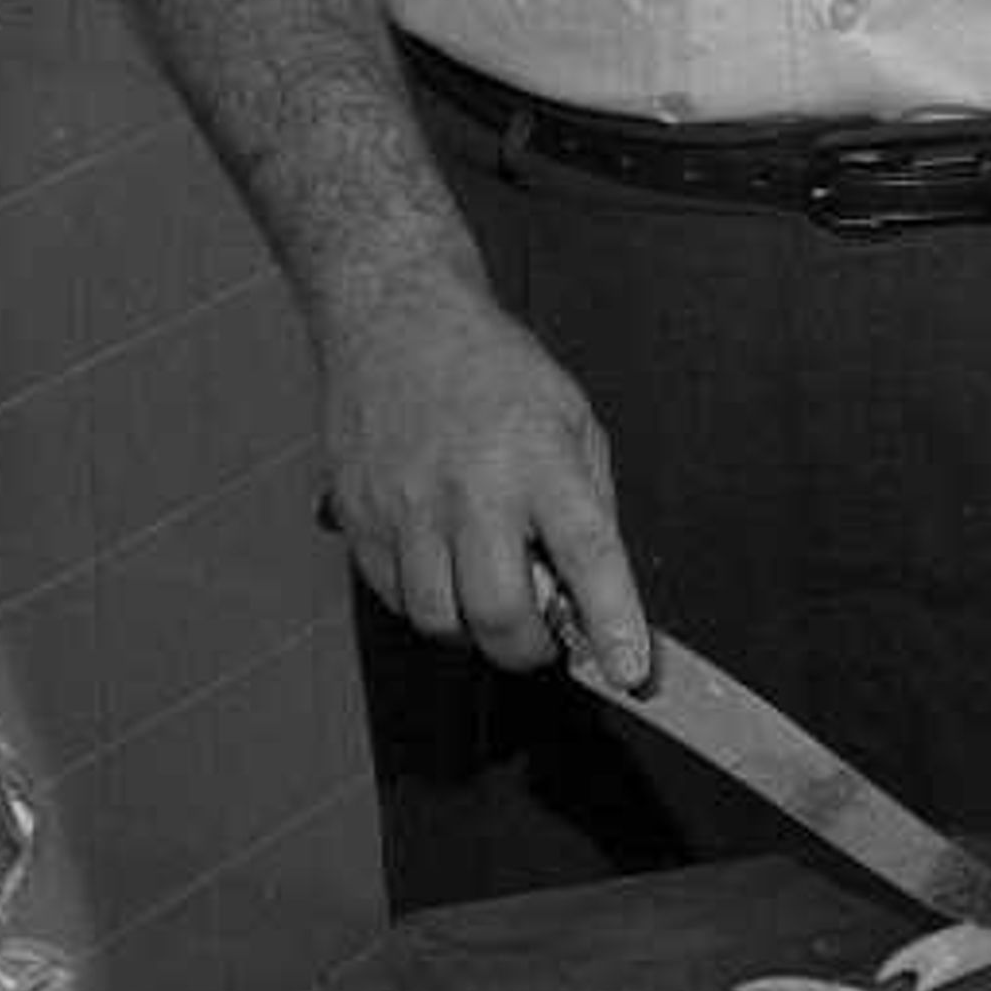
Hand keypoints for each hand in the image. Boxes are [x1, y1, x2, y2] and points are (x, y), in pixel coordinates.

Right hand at [319, 277, 643, 680]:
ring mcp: (407, 506)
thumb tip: (596, 587)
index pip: (588, 557)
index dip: (613, 624)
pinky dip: (428, 603)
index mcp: (538, 459)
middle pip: (498, 612)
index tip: (630, 670)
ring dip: (474, 630)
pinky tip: (446, 567)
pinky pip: (395, 597)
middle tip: (546, 638)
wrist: (396, 320)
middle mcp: (471, 488)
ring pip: (439, 619)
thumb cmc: (491, 368)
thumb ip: (587, 503)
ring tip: (491, 592)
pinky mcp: (360, 518)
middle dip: (530, 649)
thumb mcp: (572, 419)